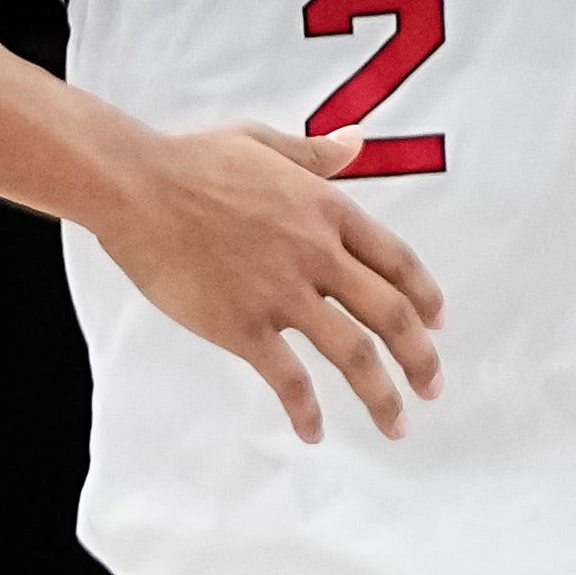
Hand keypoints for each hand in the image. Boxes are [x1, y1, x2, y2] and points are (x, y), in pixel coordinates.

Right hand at [91, 127, 446, 444]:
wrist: (136, 187)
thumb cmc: (193, 160)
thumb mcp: (263, 143)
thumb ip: (315, 154)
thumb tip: (356, 142)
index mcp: (326, 209)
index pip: (396, 260)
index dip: (425, 296)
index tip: (439, 324)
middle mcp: (316, 253)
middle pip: (389, 314)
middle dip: (420, 358)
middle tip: (432, 387)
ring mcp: (281, 293)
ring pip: (352, 353)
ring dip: (382, 396)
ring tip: (397, 426)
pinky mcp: (242, 326)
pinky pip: (288, 379)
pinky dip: (306, 412)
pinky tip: (313, 433)